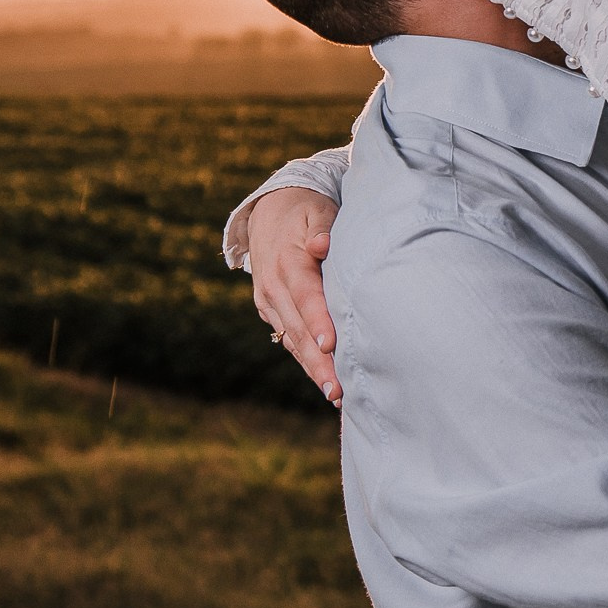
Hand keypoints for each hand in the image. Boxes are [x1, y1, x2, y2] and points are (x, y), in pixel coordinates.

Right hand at [245, 188, 341, 405]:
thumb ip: (322, 229)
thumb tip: (322, 245)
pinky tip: (325, 381)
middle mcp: (273, 286)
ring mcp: (268, 302)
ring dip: (313, 369)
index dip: (317, 321)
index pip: (305, 295)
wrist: (269, 212)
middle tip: (338, 390)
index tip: (330, 345)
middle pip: (297, 328)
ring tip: (336, 395)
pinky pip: (288, 339)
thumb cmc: (306, 212)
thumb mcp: (316, 211)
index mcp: (288, 261)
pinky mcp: (270, 311)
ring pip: (292, 340)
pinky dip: (306, 361)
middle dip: (318, 362)